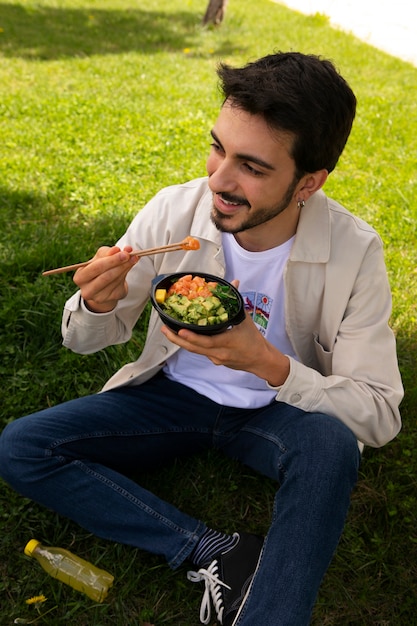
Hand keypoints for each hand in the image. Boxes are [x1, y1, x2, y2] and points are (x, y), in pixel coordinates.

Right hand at [73, 246, 137, 312]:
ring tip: (133, 259)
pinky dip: (126, 275)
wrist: (102, 285)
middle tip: (131, 256)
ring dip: (126, 268)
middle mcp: (87, 290)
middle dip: (120, 265)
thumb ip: (107, 252)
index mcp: (80, 277)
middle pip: (106, 276)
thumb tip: (117, 249)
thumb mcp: (100, 257)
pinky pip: (120, 286)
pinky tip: (129, 267)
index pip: (96, 267)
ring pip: (115, 281)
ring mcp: (98, 297)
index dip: (112, 260)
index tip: (125, 253)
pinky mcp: (109, 299)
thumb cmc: (100, 268)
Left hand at [161, 312, 289, 386]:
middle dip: (177, 339)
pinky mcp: (214, 360)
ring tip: (167, 331)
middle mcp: (219, 353)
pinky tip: (182, 336)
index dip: (192, 337)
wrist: (260, 360)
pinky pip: (200, 351)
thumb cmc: (254, 340)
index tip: (180, 331)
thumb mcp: (245, 319)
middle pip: (194, 348)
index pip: (207, 341)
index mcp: (227, 342)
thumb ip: (236, 301)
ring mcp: (215, 358)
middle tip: (164, 329)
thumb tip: (234, 283)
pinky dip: (191, 343)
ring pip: (195, 350)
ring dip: (180, 342)